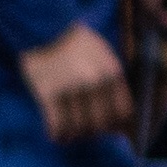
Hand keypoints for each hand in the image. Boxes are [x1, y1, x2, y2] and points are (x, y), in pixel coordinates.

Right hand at [20, 23, 131, 141]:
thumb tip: (119, 123)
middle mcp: (94, 82)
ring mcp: (71, 89)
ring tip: (70, 133)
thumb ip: (113, 83)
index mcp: (112, 72)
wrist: (45, 30)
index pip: (122, 113)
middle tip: (85, 131)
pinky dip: (57, 135)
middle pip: (99, 124)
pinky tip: (56, 134)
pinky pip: (57, 127)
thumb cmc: (78, 46)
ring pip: (78, 129)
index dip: (115, 125)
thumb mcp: (105, 56)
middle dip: (93, 132)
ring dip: (74, 135)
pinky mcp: (48, 94)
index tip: (106, 128)